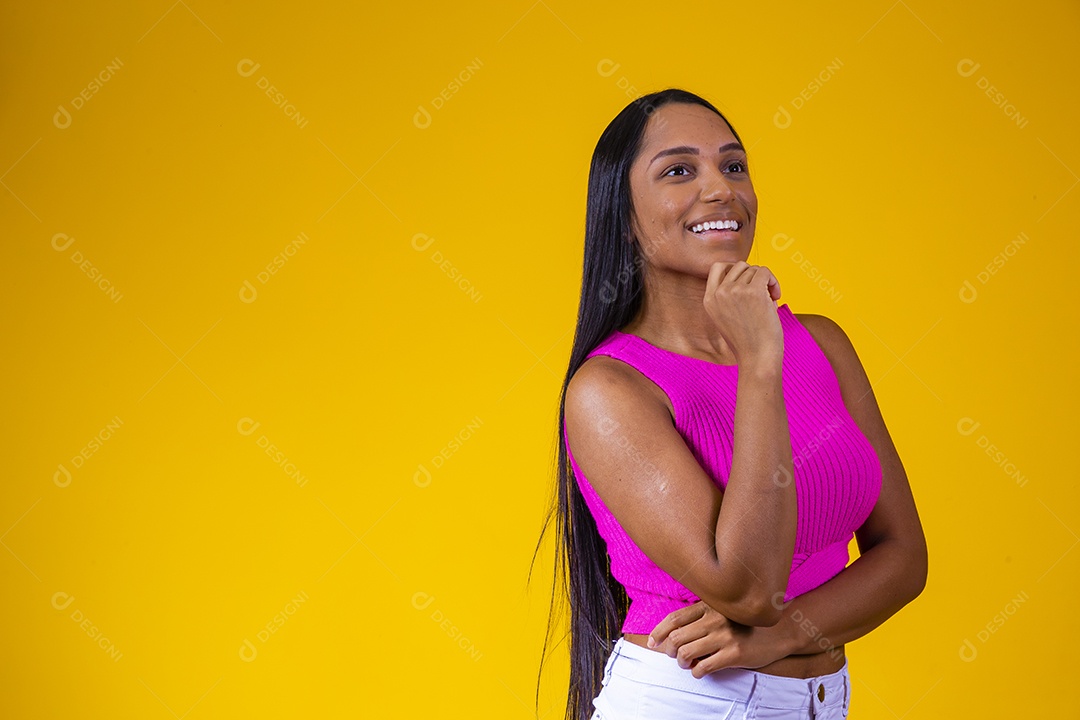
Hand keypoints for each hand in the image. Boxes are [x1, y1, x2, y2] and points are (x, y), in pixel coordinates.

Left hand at [648, 600, 787, 678]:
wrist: (780, 630)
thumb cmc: (746, 623)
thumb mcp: (723, 611)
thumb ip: (702, 615)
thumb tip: (673, 632)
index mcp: (709, 606)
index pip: (674, 618)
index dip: (659, 631)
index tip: (652, 642)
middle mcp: (714, 619)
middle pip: (676, 637)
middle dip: (670, 650)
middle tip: (674, 656)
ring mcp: (724, 636)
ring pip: (686, 653)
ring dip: (682, 663)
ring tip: (688, 664)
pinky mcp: (734, 654)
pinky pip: (704, 667)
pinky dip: (697, 672)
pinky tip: (700, 671)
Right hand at [702, 262, 782, 366]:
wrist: (757, 359)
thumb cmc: (747, 341)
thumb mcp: (726, 317)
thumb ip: (728, 296)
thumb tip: (747, 271)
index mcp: (709, 299)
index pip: (717, 266)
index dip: (735, 269)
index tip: (748, 281)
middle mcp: (719, 293)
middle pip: (740, 266)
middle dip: (754, 276)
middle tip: (763, 294)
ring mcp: (735, 291)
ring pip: (755, 269)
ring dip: (766, 282)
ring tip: (771, 301)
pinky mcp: (753, 291)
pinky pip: (766, 272)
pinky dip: (774, 282)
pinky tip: (776, 296)